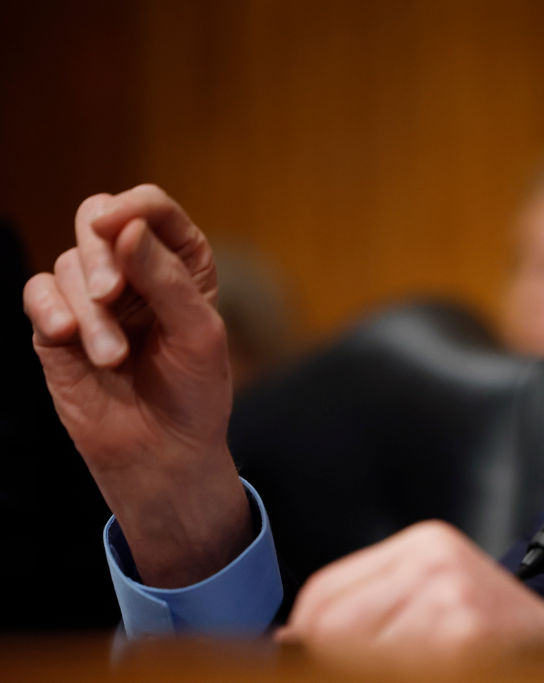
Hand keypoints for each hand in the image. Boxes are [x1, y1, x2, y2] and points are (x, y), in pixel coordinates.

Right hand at [22, 185, 251, 587]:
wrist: (162, 451)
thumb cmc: (193, 392)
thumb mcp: (198, 335)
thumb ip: (167, 279)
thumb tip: (127, 228)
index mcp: (181, 263)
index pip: (154, 209)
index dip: (135, 206)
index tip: (119, 224)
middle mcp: (134, 270)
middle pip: (98, 220)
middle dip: (101, 254)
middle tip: (112, 295)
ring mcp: (93, 297)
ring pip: (68, 264)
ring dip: (90, 310)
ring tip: (114, 356)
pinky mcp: (58, 326)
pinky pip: (38, 293)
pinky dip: (49, 309)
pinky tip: (66, 334)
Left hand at [278, 521, 543, 665]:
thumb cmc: (502, 639)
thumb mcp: (437, 600)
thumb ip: (368, 611)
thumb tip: (292, 639)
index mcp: (425, 544)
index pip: (322, 594)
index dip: (309, 638)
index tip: (315, 656)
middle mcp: (434, 562)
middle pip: (327, 624)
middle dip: (335, 657)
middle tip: (389, 659)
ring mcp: (449, 599)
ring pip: (349, 652)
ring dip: (371, 666)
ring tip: (428, 659)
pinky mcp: (461, 639)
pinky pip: (388, 666)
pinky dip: (399, 670)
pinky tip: (439, 664)